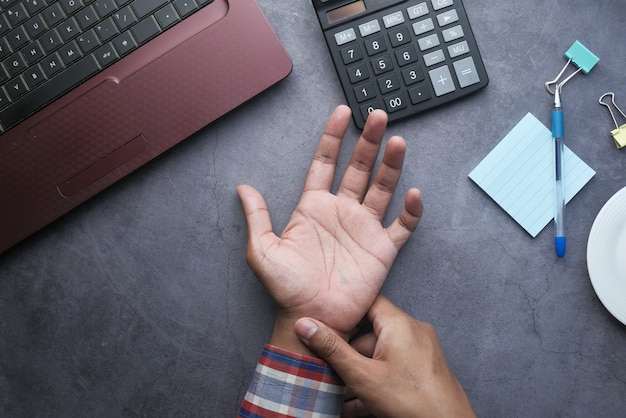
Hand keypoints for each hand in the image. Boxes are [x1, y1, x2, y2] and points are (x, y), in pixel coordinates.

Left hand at [237, 105, 422, 354]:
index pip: (324, 163)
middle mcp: (341, 211)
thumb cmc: (286, 287)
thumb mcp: (262, 251)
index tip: (340, 113)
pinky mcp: (382, 249)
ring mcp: (364, 228)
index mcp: (313, 207)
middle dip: (367, 141)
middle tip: (376, 116)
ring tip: (397, 141)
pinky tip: (414, 194)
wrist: (311, 317)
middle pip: (358, 168)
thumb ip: (257, 217)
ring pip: (382, 189)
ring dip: (390, 166)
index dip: (332, 138)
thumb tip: (242, 187)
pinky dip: (411, 211)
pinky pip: (402, 226)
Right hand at [294, 295, 475, 417]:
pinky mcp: (424, 370)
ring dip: (358, 373)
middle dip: (347, 354)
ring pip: (380, 355)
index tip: (324, 323)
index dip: (344, 311)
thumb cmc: (410, 401)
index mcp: (398, 324)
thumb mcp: (362, 375)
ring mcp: (421, 351)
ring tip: (337, 395)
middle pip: (370, 333)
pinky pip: (393, 369)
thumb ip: (332, 349)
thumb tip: (305, 325)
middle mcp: (412, 331)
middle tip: (325, 369)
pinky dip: (375, 382)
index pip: (367, 302)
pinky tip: (355, 405)